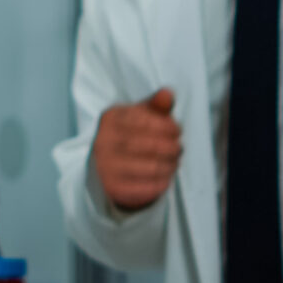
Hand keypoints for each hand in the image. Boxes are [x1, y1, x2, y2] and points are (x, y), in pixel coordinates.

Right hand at [92, 88, 180, 211]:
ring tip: (174, 162)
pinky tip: (166, 176)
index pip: (144, 120)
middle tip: (179, 148)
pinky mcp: (113, 188)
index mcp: (110, 118)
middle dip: (171, 147)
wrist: (108, 166)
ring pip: (152, 167)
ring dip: (170, 165)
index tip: (178, 130)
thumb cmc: (131, 134)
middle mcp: (103, 141)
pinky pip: (148, 187)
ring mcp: (106, 166)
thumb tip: (167, 94)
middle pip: (150, 145)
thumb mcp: (142, 115)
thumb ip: (156, 105)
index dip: (167, 126)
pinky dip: (163, 182)